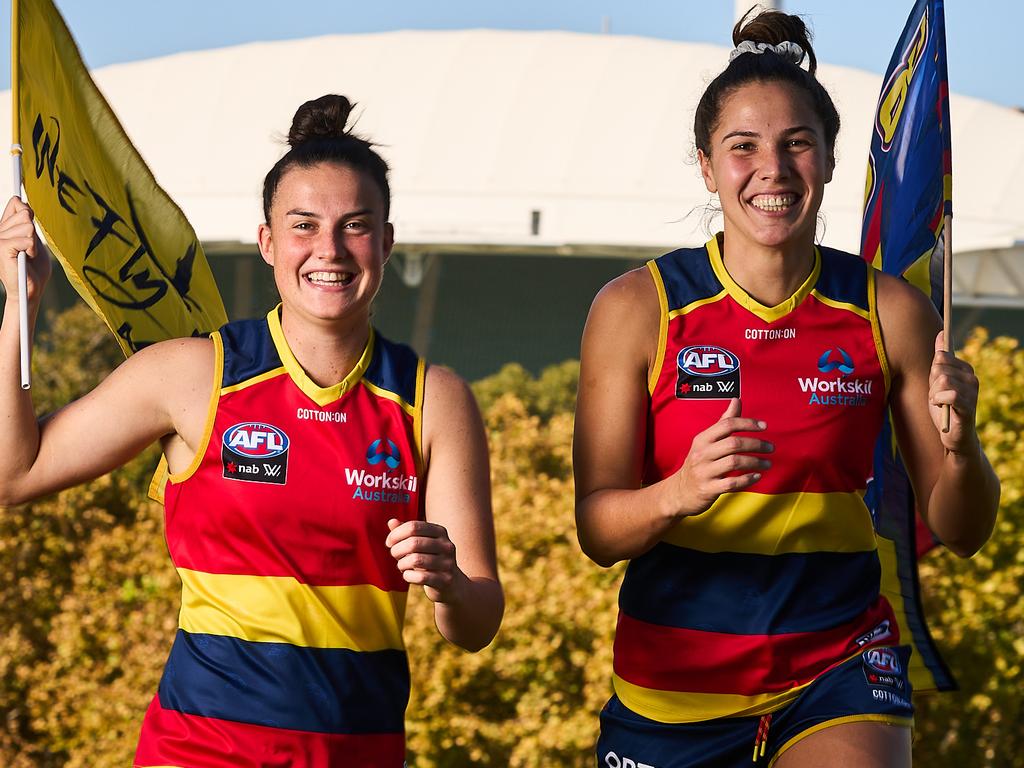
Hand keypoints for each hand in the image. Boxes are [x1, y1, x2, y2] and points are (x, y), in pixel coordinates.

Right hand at [0, 197, 50, 303]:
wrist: (29, 290)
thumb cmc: (34, 269)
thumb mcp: (33, 241)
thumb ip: (27, 224)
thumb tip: (21, 203)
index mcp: (4, 228)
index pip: (16, 204)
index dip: (27, 212)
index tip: (29, 226)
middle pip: (25, 213)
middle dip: (34, 232)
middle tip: (29, 249)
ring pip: (28, 226)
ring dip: (33, 243)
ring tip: (27, 255)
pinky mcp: (2, 248)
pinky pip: (27, 239)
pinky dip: (32, 250)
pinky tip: (27, 258)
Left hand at [386, 518, 463, 603]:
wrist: (451, 583)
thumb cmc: (430, 559)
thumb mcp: (420, 542)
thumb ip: (406, 532)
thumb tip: (391, 521)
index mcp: (440, 531)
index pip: (413, 526)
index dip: (396, 534)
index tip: (389, 543)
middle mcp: (446, 545)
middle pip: (413, 543)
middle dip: (397, 550)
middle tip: (394, 555)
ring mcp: (447, 563)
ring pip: (415, 560)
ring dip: (401, 564)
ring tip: (401, 565)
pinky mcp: (445, 580)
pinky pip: (420, 577)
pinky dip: (408, 576)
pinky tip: (408, 575)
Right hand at [672, 398, 772, 516]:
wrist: (680, 492)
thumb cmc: (698, 464)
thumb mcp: (706, 442)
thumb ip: (723, 422)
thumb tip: (736, 400)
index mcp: (702, 439)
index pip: (726, 424)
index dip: (747, 423)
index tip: (764, 426)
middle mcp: (702, 453)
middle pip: (733, 443)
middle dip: (756, 444)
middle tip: (770, 447)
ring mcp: (704, 472)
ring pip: (734, 462)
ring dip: (755, 462)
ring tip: (767, 463)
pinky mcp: (708, 489)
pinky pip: (731, 483)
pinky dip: (747, 479)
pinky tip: (757, 476)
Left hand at [929, 331, 980, 454]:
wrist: (953, 435)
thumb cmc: (944, 408)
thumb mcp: (937, 382)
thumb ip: (939, 362)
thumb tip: (941, 334)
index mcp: (965, 369)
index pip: (941, 356)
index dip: (933, 371)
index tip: (936, 383)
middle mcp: (972, 378)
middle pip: (939, 368)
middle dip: (931, 384)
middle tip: (937, 397)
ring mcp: (972, 391)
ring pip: (942, 380)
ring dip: (933, 394)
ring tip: (939, 403)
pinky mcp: (968, 405)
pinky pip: (949, 394)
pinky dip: (938, 400)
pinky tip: (940, 407)